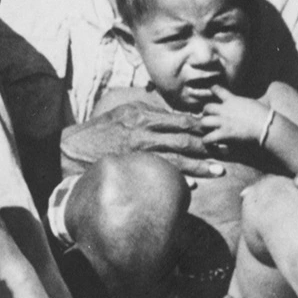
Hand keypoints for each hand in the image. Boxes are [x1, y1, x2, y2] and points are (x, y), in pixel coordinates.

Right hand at [61, 99, 221, 177]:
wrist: (71, 149)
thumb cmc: (100, 130)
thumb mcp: (123, 112)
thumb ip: (148, 112)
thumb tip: (174, 116)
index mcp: (143, 115)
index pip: (181, 120)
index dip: (202, 126)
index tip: (218, 131)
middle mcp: (143, 132)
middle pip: (184, 139)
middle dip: (208, 146)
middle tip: (227, 152)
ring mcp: (138, 152)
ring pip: (177, 159)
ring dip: (200, 166)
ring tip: (218, 171)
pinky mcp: (133, 169)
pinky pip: (161, 175)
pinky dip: (178, 180)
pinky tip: (193, 186)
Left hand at [199, 88, 273, 147]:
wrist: (266, 125)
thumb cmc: (264, 114)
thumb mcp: (252, 103)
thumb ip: (244, 103)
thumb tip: (247, 104)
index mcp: (233, 100)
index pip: (218, 90)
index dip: (213, 89)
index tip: (211, 89)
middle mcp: (225, 110)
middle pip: (207, 107)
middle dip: (205, 111)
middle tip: (207, 115)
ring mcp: (223, 122)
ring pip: (204, 122)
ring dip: (204, 125)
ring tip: (206, 129)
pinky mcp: (224, 134)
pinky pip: (208, 138)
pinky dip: (206, 141)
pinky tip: (208, 143)